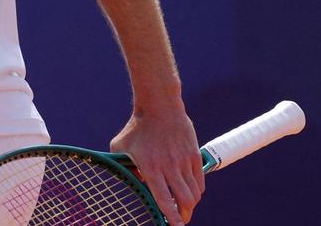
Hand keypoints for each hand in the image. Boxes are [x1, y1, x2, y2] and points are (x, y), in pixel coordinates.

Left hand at [110, 105, 204, 224]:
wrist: (159, 106)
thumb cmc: (136, 127)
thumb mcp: (121, 145)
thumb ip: (124, 165)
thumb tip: (133, 180)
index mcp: (150, 167)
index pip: (163, 199)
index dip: (171, 217)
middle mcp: (170, 166)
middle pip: (185, 200)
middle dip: (184, 216)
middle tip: (180, 221)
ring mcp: (184, 161)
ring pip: (194, 193)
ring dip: (190, 204)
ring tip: (185, 208)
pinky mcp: (194, 155)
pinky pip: (199, 180)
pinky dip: (197, 191)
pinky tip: (191, 193)